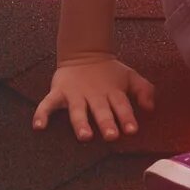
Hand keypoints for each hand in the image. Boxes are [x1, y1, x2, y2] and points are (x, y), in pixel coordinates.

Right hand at [31, 53, 156, 140]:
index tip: (132, 130)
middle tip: (111, 135)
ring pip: (77, 110)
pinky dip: (42, 114)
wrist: (84, 53)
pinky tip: (38, 127)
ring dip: (80, 122)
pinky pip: (47, 104)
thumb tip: (151, 108)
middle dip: (106, 122)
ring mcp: (75, 94)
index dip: (127, 116)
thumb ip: (144, 90)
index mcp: (113, 92)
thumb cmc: (110, 73)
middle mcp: (94, 94)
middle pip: (101, 110)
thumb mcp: (130, 78)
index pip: (121, 105)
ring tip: (84, 136)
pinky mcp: (58, 92)